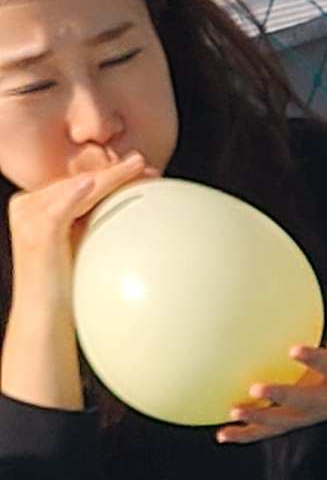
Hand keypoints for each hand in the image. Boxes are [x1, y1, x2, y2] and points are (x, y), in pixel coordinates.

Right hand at [2, 156, 150, 404]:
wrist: (46, 315)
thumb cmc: (67, 284)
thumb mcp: (83, 244)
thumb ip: (97, 222)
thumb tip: (133, 206)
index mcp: (37, 207)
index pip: (79, 183)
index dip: (111, 174)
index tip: (145, 169)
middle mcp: (27, 206)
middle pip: (80, 182)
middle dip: (114, 172)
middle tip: (146, 164)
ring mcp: (29, 217)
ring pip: (76, 188)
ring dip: (107, 177)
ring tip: (135, 168)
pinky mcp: (37, 231)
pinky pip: (61, 208)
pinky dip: (76, 194)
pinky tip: (94, 185)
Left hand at [214, 309, 326, 441]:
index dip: (316, 360)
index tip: (294, 350)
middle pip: (307, 402)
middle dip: (282, 397)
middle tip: (256, 389)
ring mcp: (311, 414)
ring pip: (285, 421)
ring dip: (259, 419)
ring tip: (233, 412)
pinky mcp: (295, 421)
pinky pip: (270, 430)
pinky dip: (246, 434)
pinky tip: (222, 433)